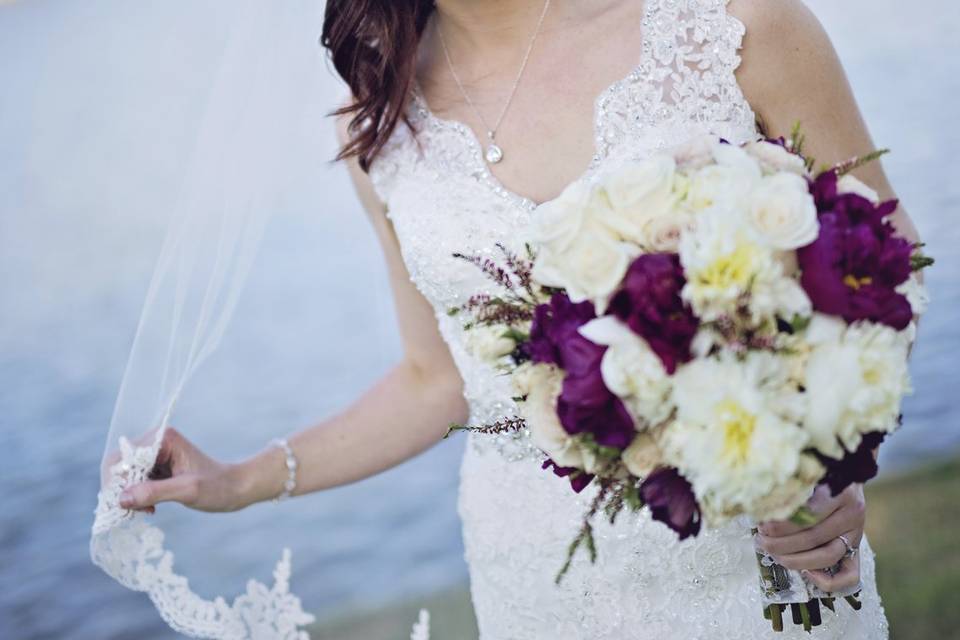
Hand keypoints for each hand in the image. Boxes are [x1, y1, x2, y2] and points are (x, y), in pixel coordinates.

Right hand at [118, 427, 249, 512]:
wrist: (235, 488)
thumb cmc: (217, 487)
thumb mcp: (187, 491)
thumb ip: (154, 492)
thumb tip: (121, 498)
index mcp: (163, 439)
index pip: (123, 458)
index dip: (118, 482)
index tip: (127, 505)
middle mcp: (156, 441)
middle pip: (119, 465)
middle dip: (122, 490)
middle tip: (138, 511)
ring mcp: (155, 454)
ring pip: (124, 475)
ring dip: (129, 495)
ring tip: (148, 510)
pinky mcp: (157, 467)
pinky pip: (134, 481)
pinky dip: (137, 496)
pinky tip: (151, 507)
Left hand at [755, 483, 864, 592]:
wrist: (845, 473)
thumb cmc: (818, 475)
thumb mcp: (806, 474)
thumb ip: (789, 487)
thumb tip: (758, 504)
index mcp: (840, 492)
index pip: (808, 514)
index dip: (781, 523)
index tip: (761, 523)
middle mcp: (852, 514)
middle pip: (813, 537)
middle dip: (780, 543)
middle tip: (761, 539)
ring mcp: (856, 533)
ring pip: (826, 556)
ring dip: (793, 559)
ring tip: (772, 552)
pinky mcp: (857, 549)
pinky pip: (849, 575)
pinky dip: (827, 581)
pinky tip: (806, 574)